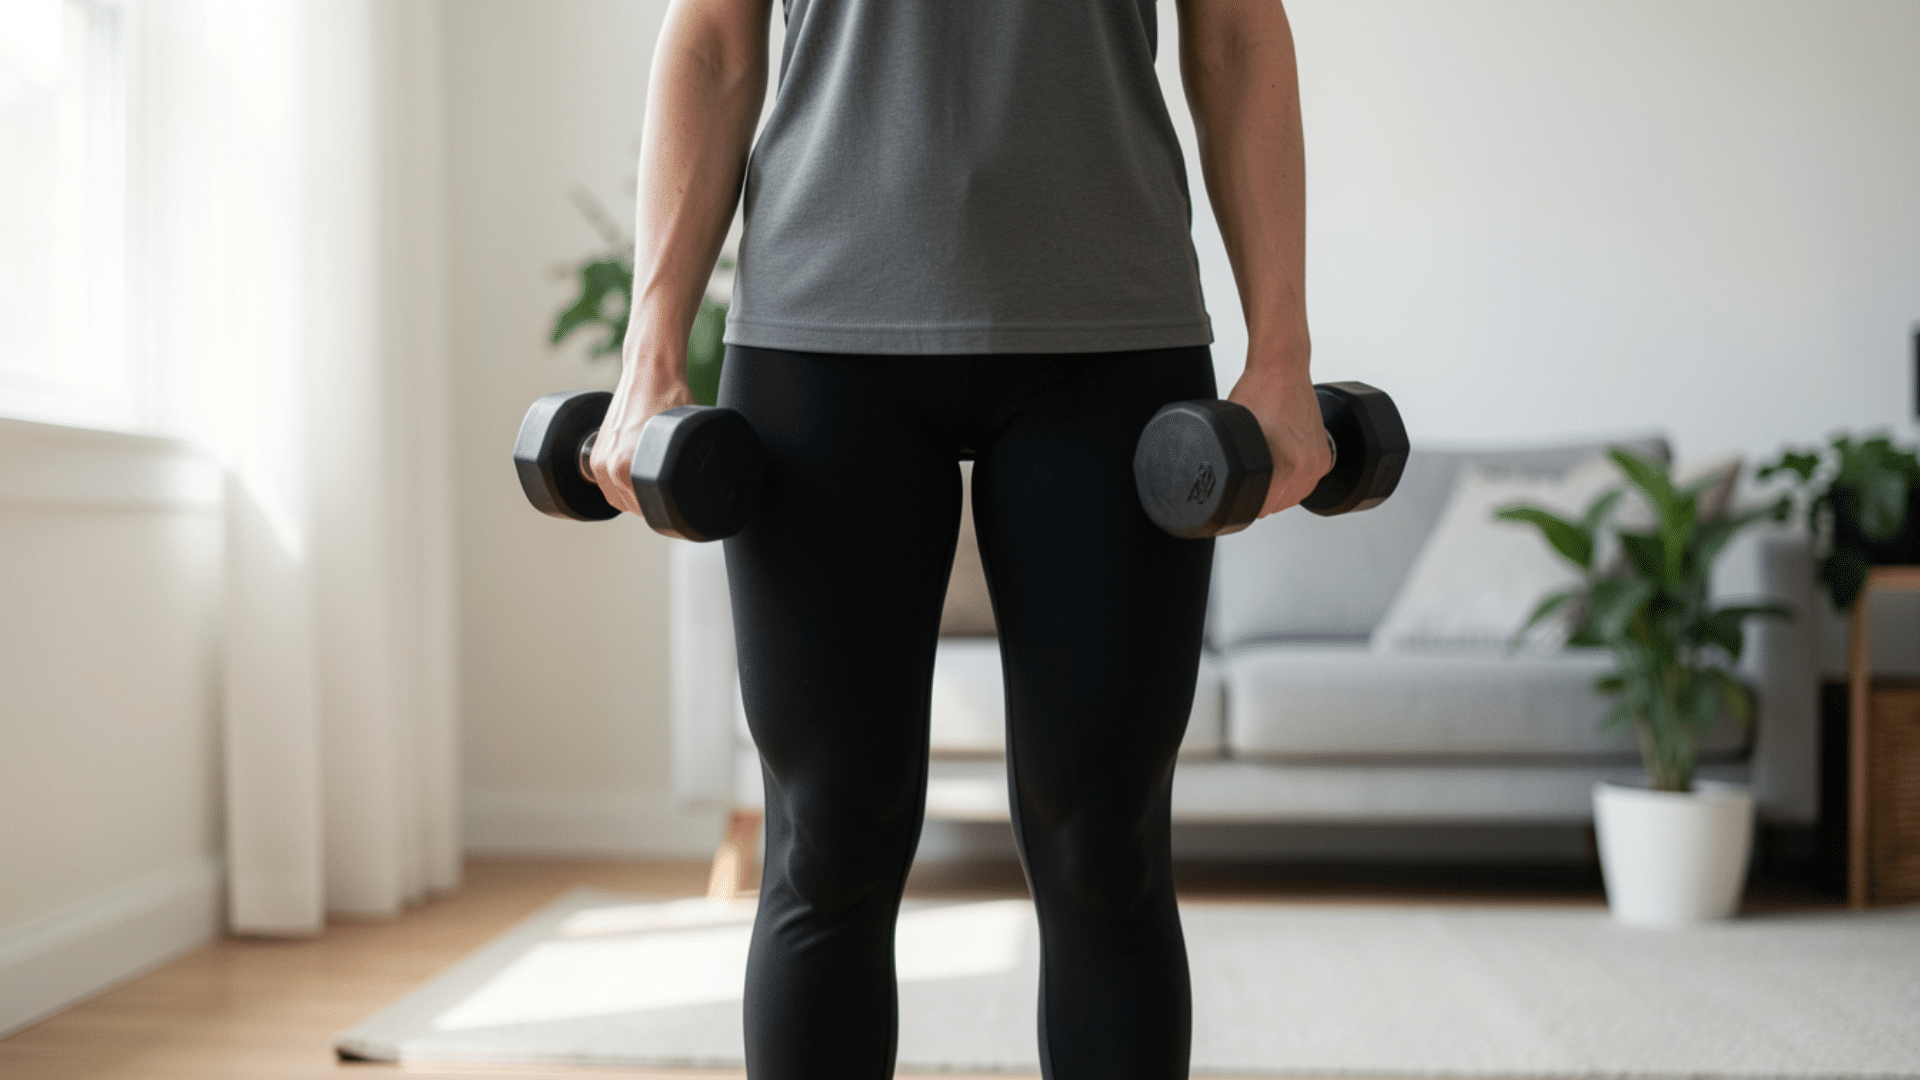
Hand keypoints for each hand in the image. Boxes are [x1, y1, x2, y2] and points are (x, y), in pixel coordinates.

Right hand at [589, 347, 696, 516]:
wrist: (649, 372)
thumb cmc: (671, 400)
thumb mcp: (687, 439)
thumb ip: (687, 466)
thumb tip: (705, 486)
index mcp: (626, 469)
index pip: (644, 510)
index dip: (662, 510)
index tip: (674, 502)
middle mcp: (608, 466)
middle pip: (630, 506)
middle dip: (648, 503)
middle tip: (667, 489)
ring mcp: (598, 458)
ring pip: (616, 496)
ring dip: (631, 495)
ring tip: (651, 480)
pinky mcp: (594, 449)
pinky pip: (605, 481)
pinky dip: (619, 483)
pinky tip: (635, 473)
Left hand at [1227, 365, 1330, 518]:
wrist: (1282, 368)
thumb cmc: (1258, 392)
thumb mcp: (1234, 433)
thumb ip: (1234, 464)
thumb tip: (1225, 483)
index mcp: (1286, 466)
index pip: (1261, 508)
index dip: (1244, 502)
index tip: (1237, 493)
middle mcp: (1306, 466)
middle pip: (1277, 506)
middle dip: (1261, 496)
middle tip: (1247, 478)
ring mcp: (1318, 461)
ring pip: (1294, 497)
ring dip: (1279, 491)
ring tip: (1264, 471)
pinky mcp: (1325, 454)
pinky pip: (1309, 484)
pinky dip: (1295, 481)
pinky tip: (1280, 469)